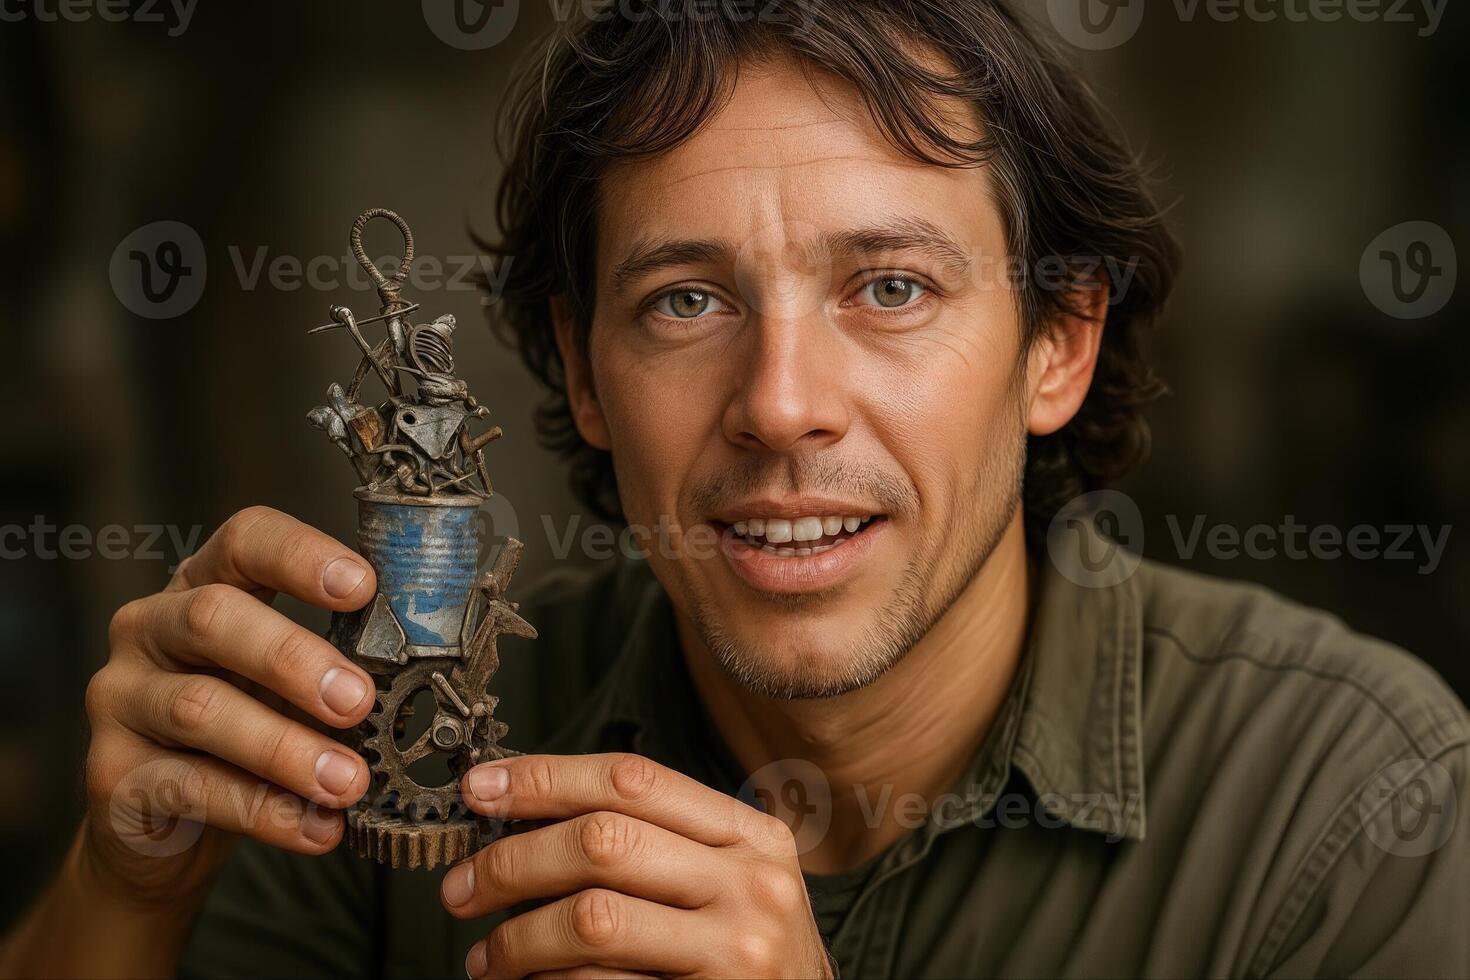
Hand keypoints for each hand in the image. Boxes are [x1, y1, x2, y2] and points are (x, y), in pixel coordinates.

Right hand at [82, 506, 377, 904]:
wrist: (163, 826)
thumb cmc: (248, 727)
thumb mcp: (288, 683)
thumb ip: (337, 662)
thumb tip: (420, 669)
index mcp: (203, 585)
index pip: (245, 541)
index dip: (302, 556)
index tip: (363, 587)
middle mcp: (149, 629)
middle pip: (214, 618)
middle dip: (295, 659)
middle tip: (359, 702)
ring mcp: (120, 699)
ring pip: (201, 710)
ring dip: (286, 748)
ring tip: (350, 781)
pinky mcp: (111, 773)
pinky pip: (190, 787)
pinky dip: (264, 811)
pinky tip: (317, 826)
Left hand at [440, 753, 832, 979]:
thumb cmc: (752, 958)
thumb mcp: (732, 884)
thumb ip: (660, 844)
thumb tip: (532, 814)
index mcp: (749, 835)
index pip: (632, 779)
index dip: (545, 778)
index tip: (481, 791)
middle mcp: (751, 884)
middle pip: (602, 841)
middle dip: (511, 861)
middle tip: (461, 887)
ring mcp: (737, 950)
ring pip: (591, 917)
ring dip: (517, 938)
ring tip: (488, 956)